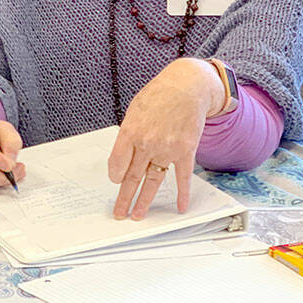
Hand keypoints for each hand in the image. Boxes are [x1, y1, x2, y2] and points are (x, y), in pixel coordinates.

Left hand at [107, 57, 222, 219]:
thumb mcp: (134, 111)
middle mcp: (148, 143)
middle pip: (133, 176)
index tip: (115, 182)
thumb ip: (128, 135)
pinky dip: (182, 194)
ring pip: (154, 181)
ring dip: (145, 200)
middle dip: (124, 197)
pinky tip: (181, 207)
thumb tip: (123, 159)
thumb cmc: (158, 96)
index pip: (118, 162)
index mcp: (131, 131)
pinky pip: (183, 177)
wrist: (187, 87)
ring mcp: (167, 149)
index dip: (115, 175)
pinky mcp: (185, 151)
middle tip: (119, 212)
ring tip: (138, 215)